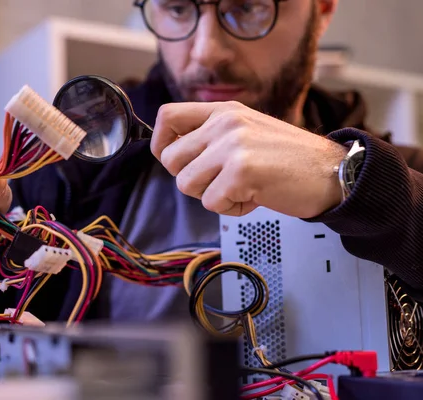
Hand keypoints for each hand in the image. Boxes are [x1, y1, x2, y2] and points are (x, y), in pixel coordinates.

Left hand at [151, 102, 347, 218]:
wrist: (333, 172)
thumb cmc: (290, 158)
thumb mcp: (247, 131)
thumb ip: (212, 136)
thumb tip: (171, 153)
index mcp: (224, 110)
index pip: (167, 116)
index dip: (161, 144)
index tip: (176, 161)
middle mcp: (225, 122)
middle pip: (170, 160)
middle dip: (191, 179)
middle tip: (221, 181)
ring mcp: (232, 145)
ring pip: (186, 184)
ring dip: (212, 195)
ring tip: (243, 187)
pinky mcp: (241, 171)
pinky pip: (211, 203)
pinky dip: (232, 208)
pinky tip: (255, 196)